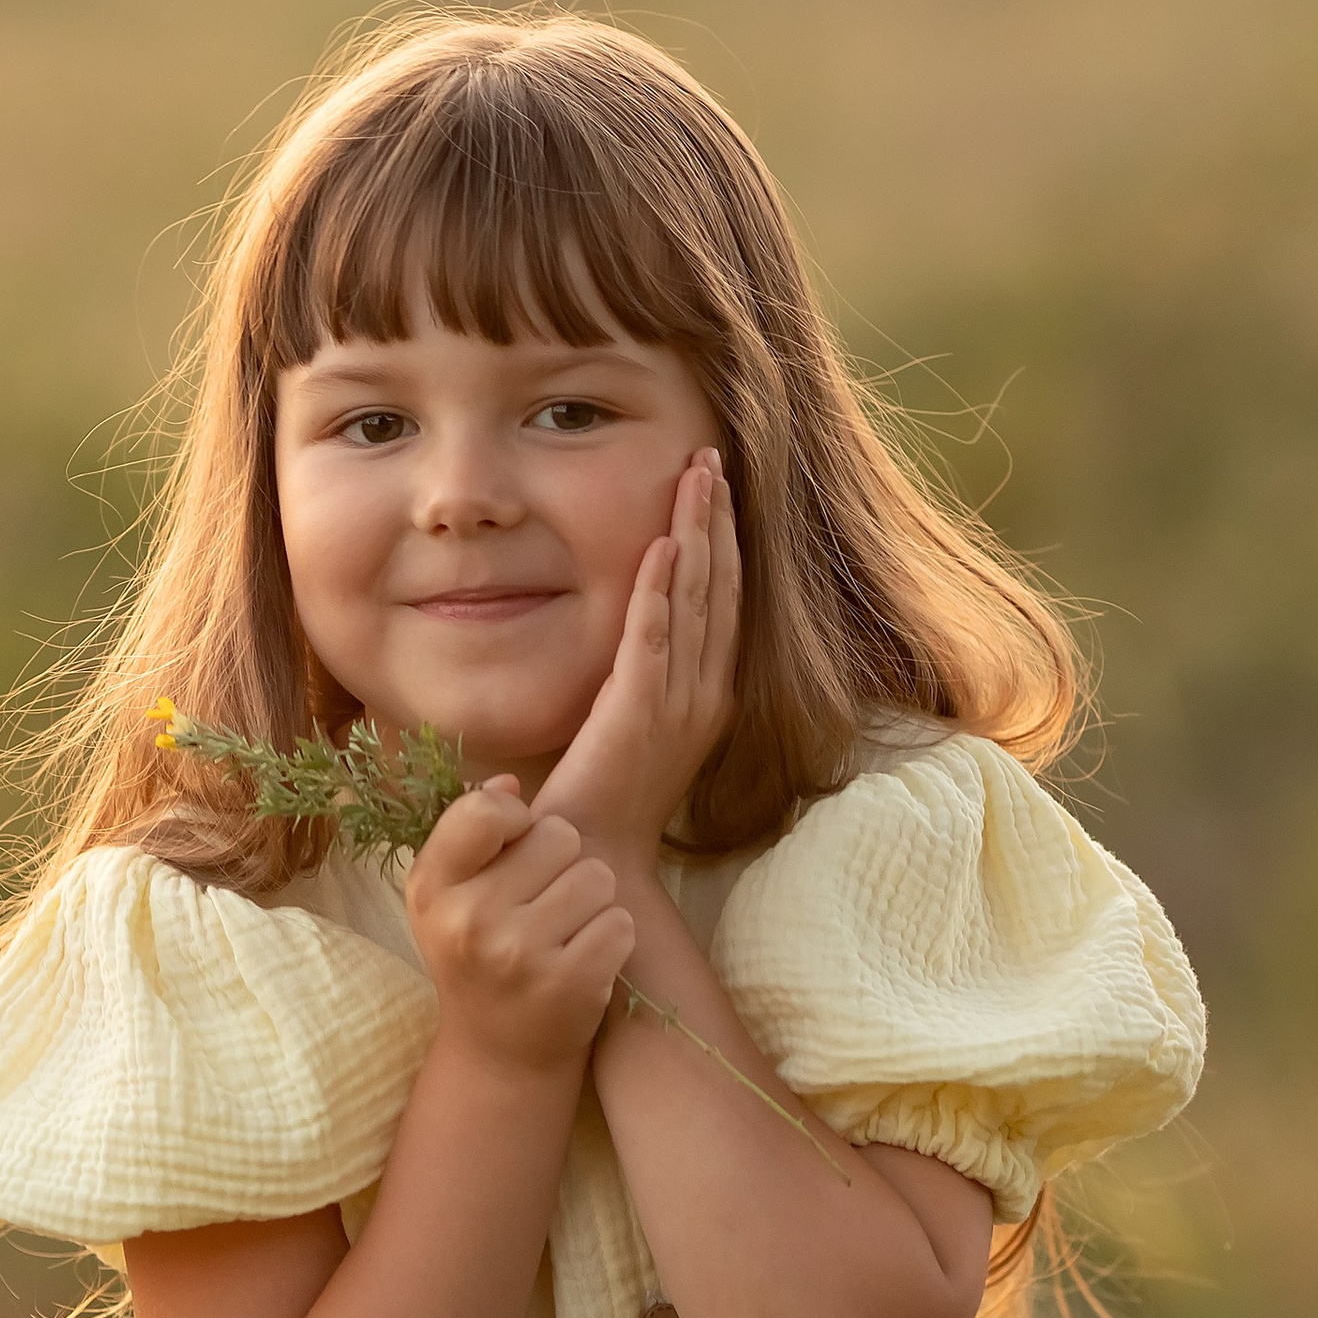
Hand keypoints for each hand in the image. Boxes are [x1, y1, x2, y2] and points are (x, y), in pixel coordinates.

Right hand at [406, 780, 635, 1078]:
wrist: (497, 1054)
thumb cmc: (476, 955)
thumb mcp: (448, 895)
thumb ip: (471, 831)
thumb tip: (509, 781)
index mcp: (432, 886)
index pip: (486, 810)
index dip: (516, 818)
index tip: (515, 846)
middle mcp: (469, 919)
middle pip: (560, 835)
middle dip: (563, 860)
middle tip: (543, 900)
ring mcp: (520, 955)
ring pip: (598, 876)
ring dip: (592, 898)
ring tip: (565, 928)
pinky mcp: (570, 984)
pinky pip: (620, 922)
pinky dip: (612, 936)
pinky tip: (584, 957)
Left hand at [533, 450, 739, 874]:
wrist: (592, 860)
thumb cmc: (608, 800)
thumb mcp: (637, 727)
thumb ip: (644, 677)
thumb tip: (639, 630)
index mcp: (709, 697)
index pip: (725, 601)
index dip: (724, 539)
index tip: (718, 485)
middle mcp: (706, 694)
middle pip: (721, 587)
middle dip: (718, 518)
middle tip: (712, 456)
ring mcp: (677, 704)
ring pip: (696, 601)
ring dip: (696, 533)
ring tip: (697, 475)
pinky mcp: (637, 714)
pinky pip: (653, 638)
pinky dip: (659, 589)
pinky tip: (662, 544)